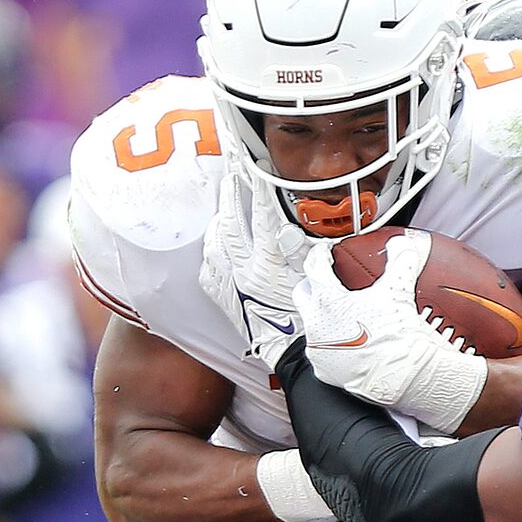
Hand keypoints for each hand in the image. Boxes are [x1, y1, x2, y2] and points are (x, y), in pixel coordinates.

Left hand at [201, 163, 301, 368]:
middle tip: (233, 175)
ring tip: (224, 207)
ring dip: (219, 222)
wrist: (289, 354)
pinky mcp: (220, 297)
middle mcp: (243, 273)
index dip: (262, 189)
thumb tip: (295, 229)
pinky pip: (208, 267)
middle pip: (231, 224)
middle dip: (232, 195)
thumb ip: (304, 252)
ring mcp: (228, 285)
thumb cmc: (306, 320)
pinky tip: (217, 244)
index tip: (260, 168)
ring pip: (214, 243)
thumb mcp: (313, 281)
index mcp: (268, 267)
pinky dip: (212, 251)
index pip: (264, 218)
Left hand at [295, 234, 486, 432]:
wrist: (402, 376)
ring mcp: (318, 350)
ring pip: (311, 325)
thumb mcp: (399, 291)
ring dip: (323, 316)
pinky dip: (331, 344)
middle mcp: (315, 325)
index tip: (327, 253)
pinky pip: (321, 351)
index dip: (321, 254)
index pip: (314, 266)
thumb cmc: (397, 338)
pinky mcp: (325, 371)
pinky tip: (348, 341)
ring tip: (343, 314)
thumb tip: (402, 245)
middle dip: (314, 285)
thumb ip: (400, 260)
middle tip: (329, 281)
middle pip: (303, 294)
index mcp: (326, 300)